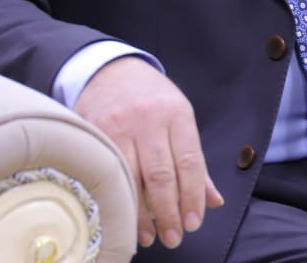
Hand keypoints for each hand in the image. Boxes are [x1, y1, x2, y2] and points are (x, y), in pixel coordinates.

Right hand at [73, 56, 221, 248]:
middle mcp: (147, 119)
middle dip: (169, 212)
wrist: (111, 69)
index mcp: (176, 114)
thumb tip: (213, 201)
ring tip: (149, 236)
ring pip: (131, 179)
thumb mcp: (179, 119)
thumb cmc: (152, 99)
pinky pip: (106, 172)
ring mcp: (117, 125)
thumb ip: (195, 162)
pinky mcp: (93, 131)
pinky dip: (116, 199)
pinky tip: (122, 217)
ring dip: (140, 214)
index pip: (189, 163)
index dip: (192, 197)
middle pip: (161, 175)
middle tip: (174, 237)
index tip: (194, 222)